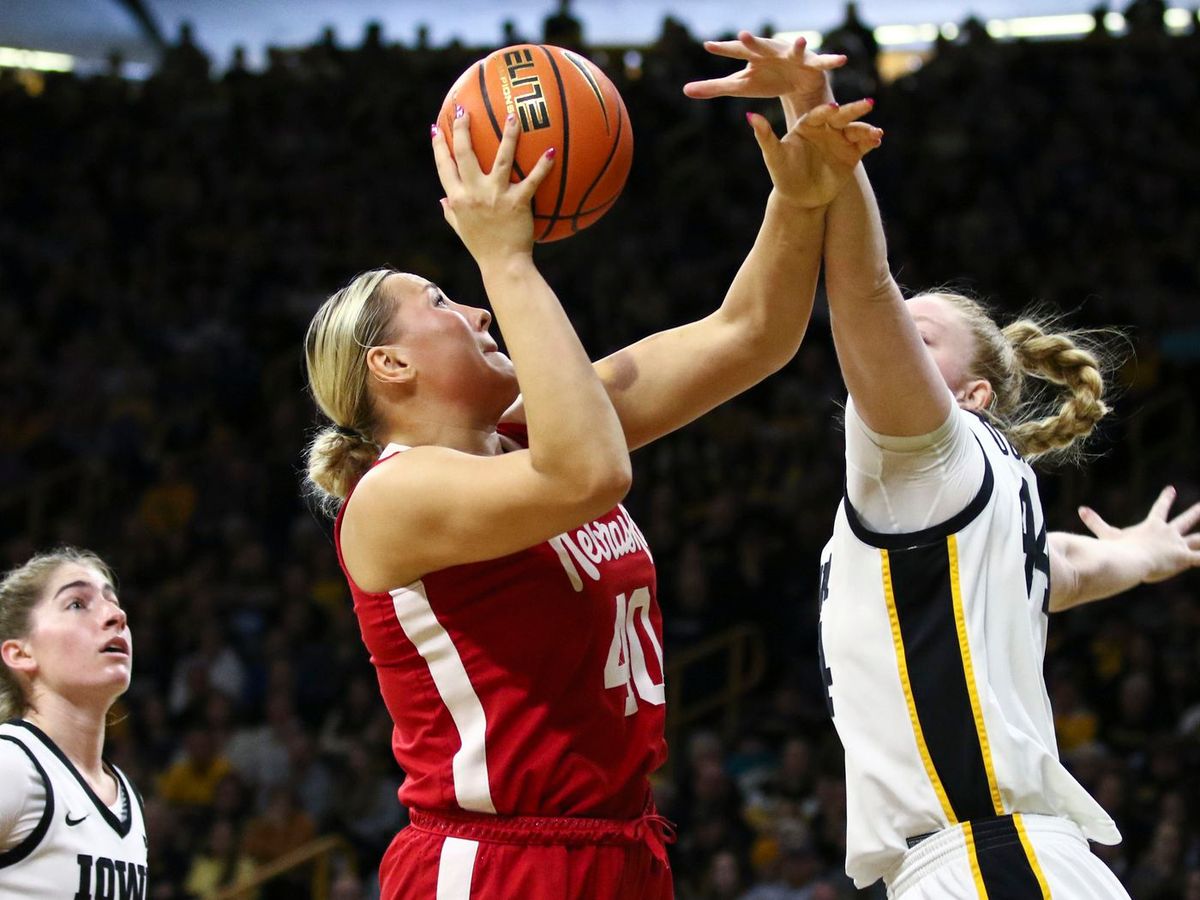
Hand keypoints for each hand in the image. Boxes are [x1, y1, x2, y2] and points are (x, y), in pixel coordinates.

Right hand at [431, 109, 555, 264]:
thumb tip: (442, 199)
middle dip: (461, 129)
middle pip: (464, 154)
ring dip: (508, 136)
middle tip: (464, 110)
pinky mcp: (517, 203)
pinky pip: (532, 180)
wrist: (503, 265)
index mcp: (458, 199)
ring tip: (513, 117)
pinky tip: (552, 151)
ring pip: (501, 159)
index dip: (438, 146)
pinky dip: (543, 166)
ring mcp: (496, 197)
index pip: (443, 167)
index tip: (435, 128)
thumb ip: (451, 212)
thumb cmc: (482, 248)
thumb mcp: (461, 229)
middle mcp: (474, 194)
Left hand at [683, 32, 844, 112]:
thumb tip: (684, 90)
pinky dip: (832, 60)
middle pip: (761, 47)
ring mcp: (794, 56)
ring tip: (800, 38)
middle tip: (742, 35)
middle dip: (753, 42)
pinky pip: (824, 62)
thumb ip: (713, 87)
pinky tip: (843, 60)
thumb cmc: (766, 79)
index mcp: (753, 57)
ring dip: (798, 45)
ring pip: (795, 49)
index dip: (723, 49)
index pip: (735, 52)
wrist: (797, 82)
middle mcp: (773, 52)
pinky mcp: (813, 65)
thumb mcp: (739, 86)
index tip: (707, 46)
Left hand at [748, 99, 881, 208]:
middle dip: (854, 111)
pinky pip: (864, 144)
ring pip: (855, 130)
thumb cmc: (783, 175)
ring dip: (866, 129)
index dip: (826, 111)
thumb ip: (764, 135)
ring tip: (875, 133)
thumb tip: (750, 114)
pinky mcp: (852, 154)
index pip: (818, 114)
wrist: (799, 199)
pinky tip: (878, 140)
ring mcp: (840, 140)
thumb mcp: (773, 156)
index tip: (834, 108)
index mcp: (807, 124)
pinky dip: (871, 141)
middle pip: (841, 116)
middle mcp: (826, 129)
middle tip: (867, 105)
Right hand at [1078, 486, 1199, 583]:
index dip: (1165, 499)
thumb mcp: (1107, 534)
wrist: (1133, 559)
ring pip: (1197, 540)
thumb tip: (1080, 509)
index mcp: (1153, 526)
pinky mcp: (1183, 558)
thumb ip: (1094, 522)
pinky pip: (1199, 559)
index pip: (1160, 509)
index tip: (1171, 490)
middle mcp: (1168, 533)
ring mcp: (1177, 545)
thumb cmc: (1119, 548)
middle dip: (1195, 513)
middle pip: (1185, 520)